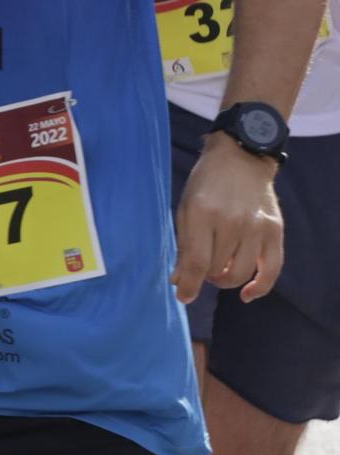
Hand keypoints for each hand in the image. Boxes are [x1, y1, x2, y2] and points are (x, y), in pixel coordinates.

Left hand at [172, 135, 284, 303]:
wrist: (241, 158)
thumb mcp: (185, 208)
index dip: (190, 285)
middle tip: (201, 268)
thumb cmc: (205, 183)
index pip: (197, 261)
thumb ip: (183, 244)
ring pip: (240, 273)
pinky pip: (271, 269)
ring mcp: (256, 227)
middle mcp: (232, 221)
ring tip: (218, 271)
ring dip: (225, 280)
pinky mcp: (275, 231)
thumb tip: (179, 280)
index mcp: (202, 213)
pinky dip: (259, 287)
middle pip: (218, 268)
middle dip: (205, 275)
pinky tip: (246, 294)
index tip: (183, 297)